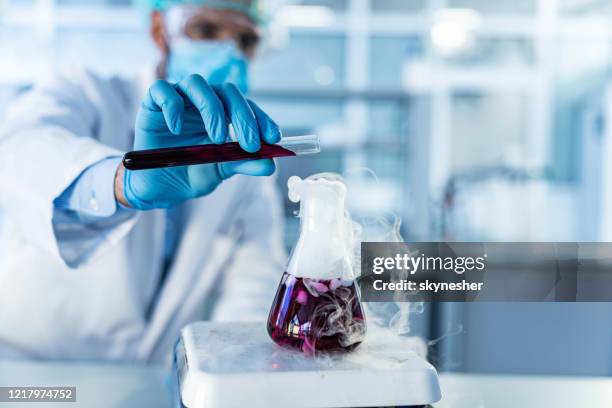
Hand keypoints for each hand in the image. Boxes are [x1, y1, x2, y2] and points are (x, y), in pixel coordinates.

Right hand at [117, 74, 280, 209]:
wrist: (160, 187)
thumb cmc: (192, 172)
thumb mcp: (222, 170)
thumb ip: (245, 163)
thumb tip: (271, 164)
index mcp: (223, 113)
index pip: (246, 106)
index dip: (261, 118)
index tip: (273, 138)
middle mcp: (203, 100)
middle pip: (226, 91)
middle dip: (243, 116)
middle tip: (250, 144)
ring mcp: (179, 98)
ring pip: (197, 83)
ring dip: (212, 109)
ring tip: (217, 138)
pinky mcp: (152, 103)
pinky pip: (162, 91)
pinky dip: (172, 106)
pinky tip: (177, 130)